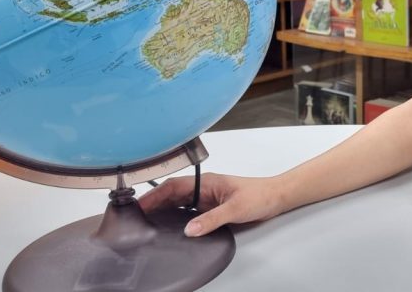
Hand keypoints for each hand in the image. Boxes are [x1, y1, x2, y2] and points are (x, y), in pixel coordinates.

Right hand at [138, 173, 283, 236]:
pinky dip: (177, 217)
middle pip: (173, 194)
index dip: (155, 195)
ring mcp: (207, 198)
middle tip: (136, 216)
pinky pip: (189, 211)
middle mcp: (204, 188)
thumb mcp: (235, 208)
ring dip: (163, 210)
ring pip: (179, 203)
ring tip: (147, 222)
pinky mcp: (212, 207)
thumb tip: (190, 229)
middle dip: (154, 203)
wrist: (276, 197)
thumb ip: (212, 219)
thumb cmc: (259, 195)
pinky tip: (170, 226)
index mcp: (207, 182)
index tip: (140, 204)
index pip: (174, 186)